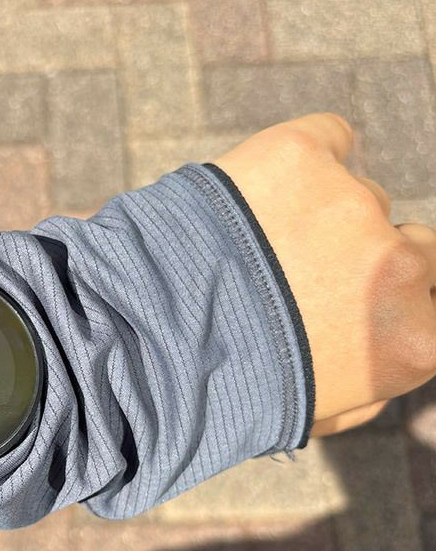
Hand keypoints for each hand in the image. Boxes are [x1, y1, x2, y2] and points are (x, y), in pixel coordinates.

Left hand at [214, 112, 435, 437]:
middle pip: (411, 245)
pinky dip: (304, 158)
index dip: (393, 297)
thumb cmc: (226, 392)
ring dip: (317, 217)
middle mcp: (402, 267)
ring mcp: (352, 205)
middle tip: (296, 278)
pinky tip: (258, 190)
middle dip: (363, 258)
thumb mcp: (314, 412)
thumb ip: (372, 385)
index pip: (434, 297)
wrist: (143, 346)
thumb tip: (398, 353)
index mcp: (416, 339)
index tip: (353, 301)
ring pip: (357, 198)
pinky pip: (326, 139)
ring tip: (247, 252)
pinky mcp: (300, 157)